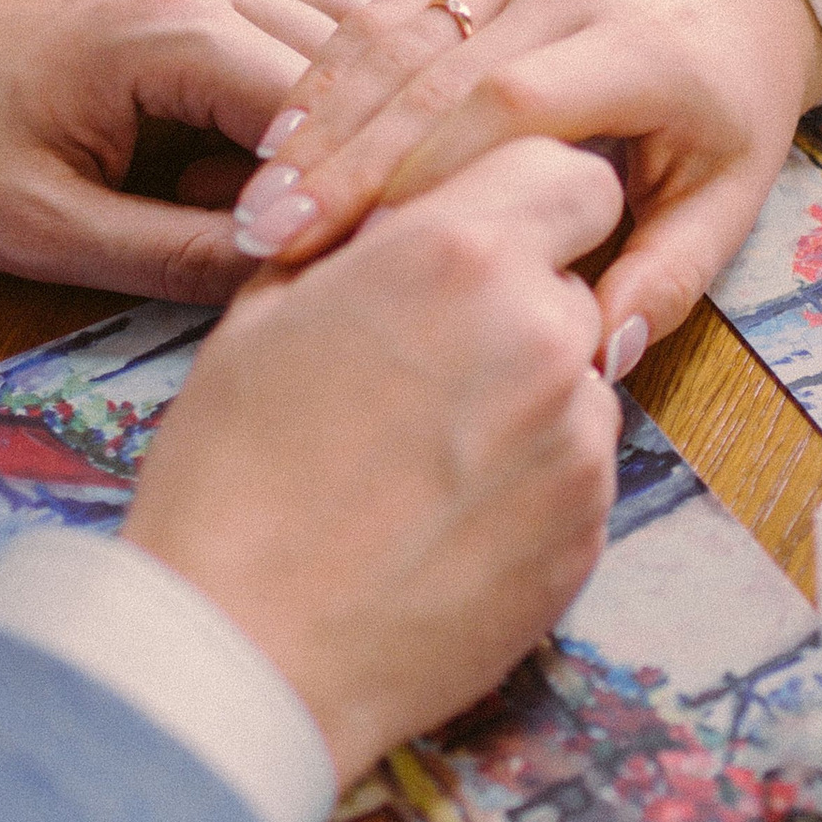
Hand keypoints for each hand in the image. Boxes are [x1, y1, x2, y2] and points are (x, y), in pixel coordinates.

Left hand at [0, 0, 362, 298]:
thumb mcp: (46, 233)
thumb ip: (176, 258)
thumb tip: (295, 278)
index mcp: (163, 27)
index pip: (324, 109)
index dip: (360, 193)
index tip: (370, 268)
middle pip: (357, 57)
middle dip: (378, 149)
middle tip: (376, 241)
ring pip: (347, 19)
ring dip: (362, 106)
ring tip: (341, 198)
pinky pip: (300, 1)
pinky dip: (330, 68)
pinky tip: (320, 139)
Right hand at [125, 138, 624, 781]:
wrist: (248, 648)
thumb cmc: (232, 478)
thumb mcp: (265, 315)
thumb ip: (363, 242)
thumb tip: (407, 215)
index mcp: (459, 256)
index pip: (567, 172)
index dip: (527, 199)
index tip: (486, 233)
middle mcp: (543, 335)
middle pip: (573, 279)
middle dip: (517, 299)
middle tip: (428, 354)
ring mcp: (577, 440)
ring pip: (578, 378)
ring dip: (523, 393)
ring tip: (418, 451)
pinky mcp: (590, 530)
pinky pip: (576, 470)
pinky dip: (527, 478)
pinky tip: (440, 512)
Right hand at [211, 0, 821, 369]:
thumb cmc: (728, 112)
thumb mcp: (728, 199)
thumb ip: (667, 277)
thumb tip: (600, 357)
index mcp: (638, 50)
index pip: (512, 103)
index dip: (426, 173)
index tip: (361, 251)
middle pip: (433, 75)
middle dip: (348, 161)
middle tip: (275, 240)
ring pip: (393, 41)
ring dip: (319, 123)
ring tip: (260, 205)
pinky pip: (382, 14)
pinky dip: (324, 79)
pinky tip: (277, 145)